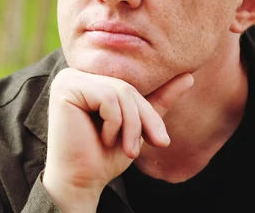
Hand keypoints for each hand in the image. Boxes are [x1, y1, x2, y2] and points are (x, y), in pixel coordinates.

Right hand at [42, 68, 193, 211]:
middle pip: (127, 87)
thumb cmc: (105, 155)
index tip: (161, 140)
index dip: (149, 113)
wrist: (81, 182)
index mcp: (92, 78)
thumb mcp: (138, 125)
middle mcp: (77, 72)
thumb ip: (159, 99)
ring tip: (126, 148)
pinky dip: (114, 123)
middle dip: (143, 120)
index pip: (132, 85)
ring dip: (131, 126)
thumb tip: (189, 76)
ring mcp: (69, 78)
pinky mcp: (66, 88)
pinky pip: (108, 97)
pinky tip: (103, 139)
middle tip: (146, 147)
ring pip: (121, 92)